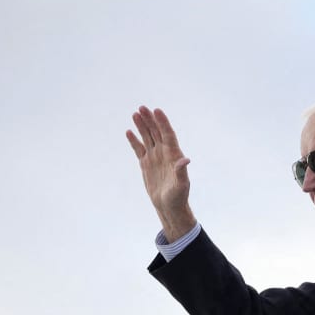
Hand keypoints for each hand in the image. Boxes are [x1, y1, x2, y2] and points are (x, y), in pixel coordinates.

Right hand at [126, 106, 196, 240]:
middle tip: (142, 108)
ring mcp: (155, 158)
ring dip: (142, 126)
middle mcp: (164, 154)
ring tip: (135, 114)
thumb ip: (181, 171)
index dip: (163, 122)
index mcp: (174, 155)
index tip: (156, 110)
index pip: (168, 134)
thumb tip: (185, 160)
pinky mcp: (146, 164)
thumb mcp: (181, 185)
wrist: (169, 206)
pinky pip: (139, 149)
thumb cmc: (178, 197)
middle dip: (150, 120)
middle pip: (156, 132)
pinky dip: (134, 141)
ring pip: (147, 138)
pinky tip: (129, 131)